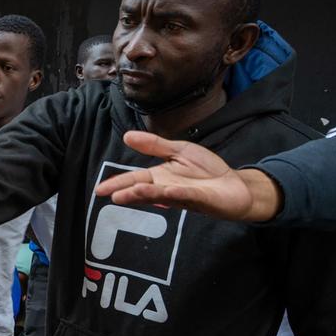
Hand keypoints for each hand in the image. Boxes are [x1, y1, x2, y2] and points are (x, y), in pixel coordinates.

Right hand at [94, 131, 280, 221]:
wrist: (235, 184)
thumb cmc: (207, 170)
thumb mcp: (179, 150)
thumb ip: (155, 145)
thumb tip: (127, 136)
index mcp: (160, 177)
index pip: (134, 179)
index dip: (118, 183)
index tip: (100, 190)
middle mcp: (167, 189)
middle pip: (143, 190)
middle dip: (126, 192)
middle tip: (108, 195)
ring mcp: (183, 196)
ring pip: (161, 195)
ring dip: (145, 194)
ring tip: (129, 193)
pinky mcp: (201, 200)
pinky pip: (187, 195)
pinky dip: (176, 193)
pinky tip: (166, 190)